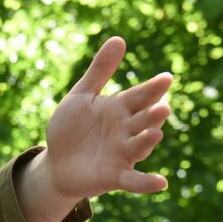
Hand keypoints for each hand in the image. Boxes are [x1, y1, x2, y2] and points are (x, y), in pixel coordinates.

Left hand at [43, 37, 172, 199]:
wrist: (56, 162)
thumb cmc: (71, 127)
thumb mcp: (82, 96)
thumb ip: (100, 71)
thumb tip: (119, 39)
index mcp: (120, 108)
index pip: (140, 96)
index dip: (153, 88)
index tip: (166, 78)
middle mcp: (127, 130)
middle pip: (143, 120)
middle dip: (153, 115)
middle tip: (162, 107)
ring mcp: (123, 154)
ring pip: (140, 146)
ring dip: (148, 141)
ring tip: (155, 133)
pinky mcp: (115, 176)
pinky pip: (134, 180)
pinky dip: (146, 182)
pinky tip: (161, 183)